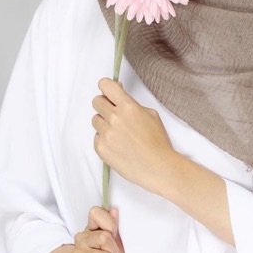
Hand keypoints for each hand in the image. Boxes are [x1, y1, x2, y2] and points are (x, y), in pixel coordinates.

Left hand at [92, 78, 177, 194]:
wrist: (157, 167)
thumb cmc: (157, 142)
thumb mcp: (150, 114)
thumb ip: (131, 104)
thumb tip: (118, 96)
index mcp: (128, 106)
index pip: (106, 85)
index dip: (106, 87)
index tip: (108, 90)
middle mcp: (114, 118)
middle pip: (96, 101)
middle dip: (105, 104)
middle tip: (114, 113)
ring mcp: (106, 133)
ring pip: (95, 120)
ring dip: (104, 123)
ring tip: (119, 133)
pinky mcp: (101, 148)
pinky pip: (96, 137)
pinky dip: (104, 139)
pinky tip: (118, 144)